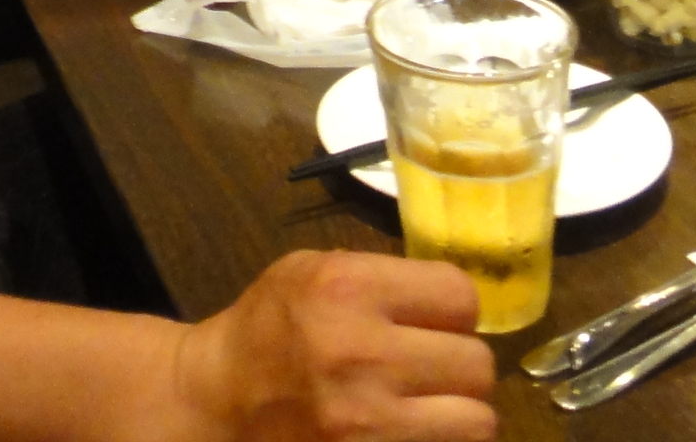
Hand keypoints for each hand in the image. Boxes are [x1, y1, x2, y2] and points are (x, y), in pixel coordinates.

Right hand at [171, 251, 496, 440]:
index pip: (460, 297)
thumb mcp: (310, 271)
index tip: (430, 321)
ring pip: (478, 422)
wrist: (217, 403)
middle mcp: (361, 355)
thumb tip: (456, 300)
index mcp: (347, 289)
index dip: (450, 310)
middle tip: (428, 368)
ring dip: (457, 414)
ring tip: (425, 406)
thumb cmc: (269, 329)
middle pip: (477, 364)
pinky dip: (436, 441)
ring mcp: (367, 423)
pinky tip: (406, 429)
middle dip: (457, 365)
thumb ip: (380, 277)